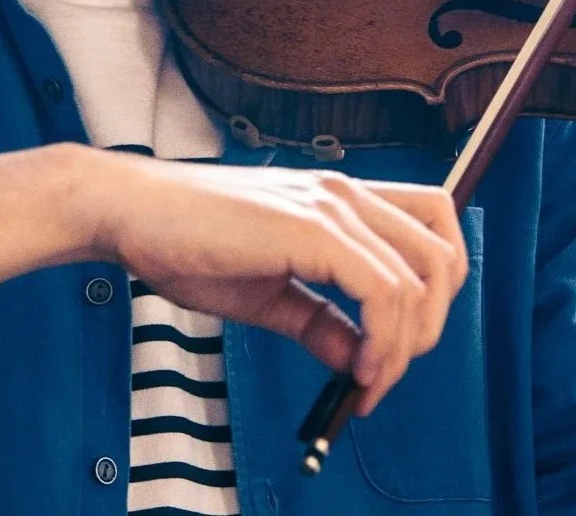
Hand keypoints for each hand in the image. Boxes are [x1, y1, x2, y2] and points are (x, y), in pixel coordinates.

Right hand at [91, 154, 467, 413]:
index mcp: (338, 199)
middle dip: (431, 328)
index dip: (436, 294)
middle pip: (444, 254)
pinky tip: (355, 370)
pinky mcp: (311, 228)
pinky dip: (383, 343)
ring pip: (420, 279)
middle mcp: (345, 193)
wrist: (131, 212)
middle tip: (387, 373)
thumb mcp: (267, 291)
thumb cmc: (186, 242)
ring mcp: (331, 206)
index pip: (433, 227)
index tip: (397, 349)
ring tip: (367, 383)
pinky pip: (382, 292)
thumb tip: (358, 358)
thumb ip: (319, 320)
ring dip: (405, 347)